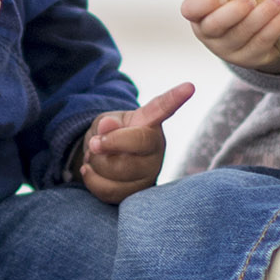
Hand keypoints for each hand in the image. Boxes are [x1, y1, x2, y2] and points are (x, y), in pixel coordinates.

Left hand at [75, 83, 194, 204]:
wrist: (107, 161)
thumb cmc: (111, 136)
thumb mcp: (105, 122)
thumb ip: (106, 123)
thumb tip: (107, 125)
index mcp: (150, 124)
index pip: (162, 109)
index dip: (175, 98)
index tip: (189, 86)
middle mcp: (156, 148)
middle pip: (133, 146)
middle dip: (105, 146)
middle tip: (94, 143)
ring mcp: (150, 173)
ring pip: (118, 172)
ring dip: (96, 164)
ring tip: (96, 157)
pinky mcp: (138, 193)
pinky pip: (110, 191)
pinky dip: (92, 181)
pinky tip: (90, 172)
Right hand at [181, 0, 279, 72]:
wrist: (263, 26)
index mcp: (200, 12)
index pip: (190, 9)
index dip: (202, 5)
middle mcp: (209, 34)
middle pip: (215, 26)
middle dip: (234, 12)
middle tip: (252, 0)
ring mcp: (227, 50)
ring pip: (242, 34)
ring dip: (262, 16)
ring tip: (279, 1)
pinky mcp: (248, 58)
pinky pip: (260, 43)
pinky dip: (274, 28)